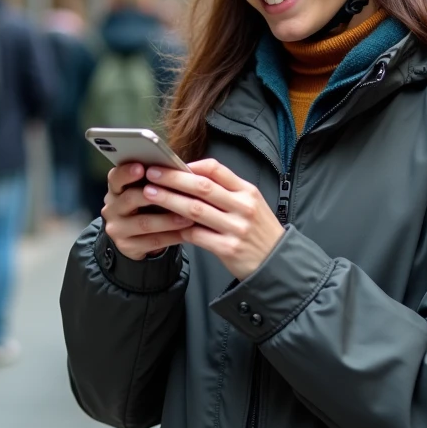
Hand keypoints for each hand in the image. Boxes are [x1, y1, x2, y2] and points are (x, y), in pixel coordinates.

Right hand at [101, 163, 193, 260]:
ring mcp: (117, 229)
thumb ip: (154, 182)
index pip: (115, 177)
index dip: (127, 173)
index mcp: (116, 189)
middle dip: (154, 195)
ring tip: (188, 217)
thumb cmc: (146, 207)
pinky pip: (152, 241)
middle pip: (130, 199)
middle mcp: (112, 208)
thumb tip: (179, 172)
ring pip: (144, 223)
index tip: (141, 168)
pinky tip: (186, 233)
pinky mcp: (127, 247)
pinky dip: (172, 236)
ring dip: (168, 220)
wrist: (135, 238)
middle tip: (174, 193)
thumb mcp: (144, 192)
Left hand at [142, 159, 284, 279]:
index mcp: (247, 191)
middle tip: (151, 173)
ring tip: (150, 194)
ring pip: (195, 209)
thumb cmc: (259, 231)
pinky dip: (178, 228)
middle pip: (202, 187)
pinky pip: (196, 235)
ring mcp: (236, 228)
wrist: (277, 264)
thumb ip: (227, 192)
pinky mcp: (228, 248)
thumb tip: (191, 176)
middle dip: (173, 178)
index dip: (190, 165)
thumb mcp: (252, 204)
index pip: (217, 169)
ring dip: (169, 200)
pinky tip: (164, 224)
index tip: (170, 163)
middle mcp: (243, 207)